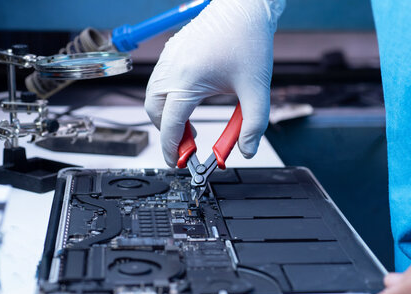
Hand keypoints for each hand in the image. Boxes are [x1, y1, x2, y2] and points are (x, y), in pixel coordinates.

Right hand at [145, 0, 284, 166]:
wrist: (243, 8)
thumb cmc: (248, 42)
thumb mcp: (257, 90)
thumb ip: (254, 125)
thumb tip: (247, 150)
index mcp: (188, 80)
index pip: (170, 125)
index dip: (172, 148)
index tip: (179, 162)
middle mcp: (171, 69)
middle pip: (155, 112)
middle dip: (167, 133)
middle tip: (188, 146)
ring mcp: (168, 58)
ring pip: (154, 97)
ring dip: (166, 116)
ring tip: (190, 127)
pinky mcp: (171, 52)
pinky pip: (159, 82)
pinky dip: (167, 99)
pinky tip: (189, 102)